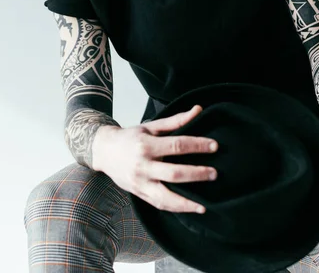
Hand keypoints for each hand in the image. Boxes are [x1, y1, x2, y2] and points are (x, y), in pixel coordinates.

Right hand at [97, 104, 218, 213]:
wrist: (104, 151)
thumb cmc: (130, 137)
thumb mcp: (151, 126)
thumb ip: (175, 120)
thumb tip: (198, 110)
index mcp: (146, 145)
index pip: (177, 145)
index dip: (197, 145)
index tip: (214, 146)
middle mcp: (143, 165)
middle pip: (174, 173)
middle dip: (196, 174)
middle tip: (215, 173)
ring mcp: (140, 182)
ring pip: (165, 197)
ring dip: (186, 203)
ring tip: (204, 205)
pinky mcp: (139, 194)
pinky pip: (159, 204)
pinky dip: (176, 208)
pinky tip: (190, 208)